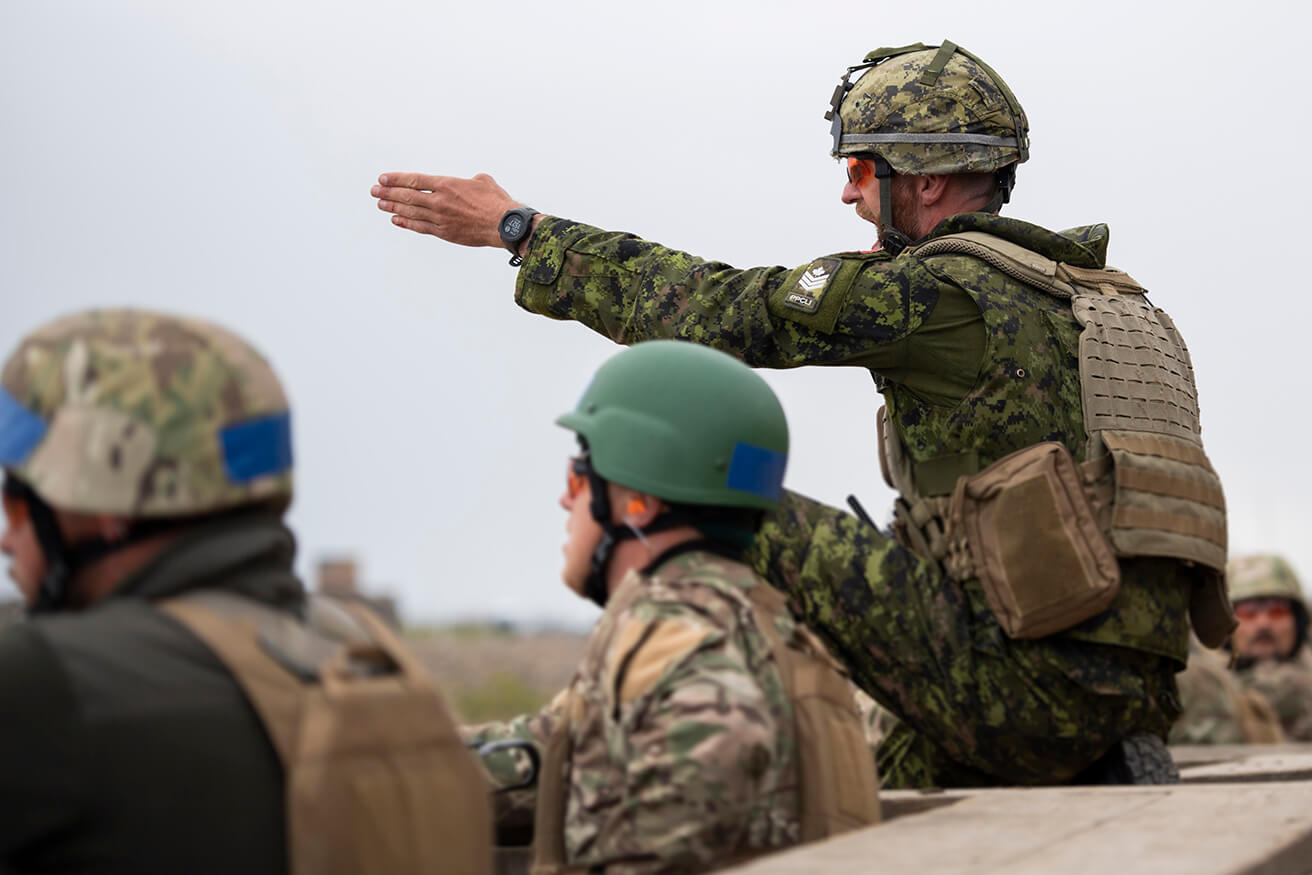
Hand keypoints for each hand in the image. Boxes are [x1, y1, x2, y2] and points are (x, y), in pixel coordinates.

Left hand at [371, 172, 520, 247]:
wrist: (504, 225)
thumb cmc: (496, 202)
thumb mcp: (482, 181)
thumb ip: (468, 180)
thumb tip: (468, 182)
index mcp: (447, 184)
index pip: (414, 180)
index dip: (396, 179)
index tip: (383, 179)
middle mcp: (439, 201)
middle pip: (407, 196)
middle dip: (388, 193)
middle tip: (374, 192)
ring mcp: (440, 218)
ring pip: (410, 212)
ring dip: (393, 208)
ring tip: (380, 204)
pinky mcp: (444, 232)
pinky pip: (420, 227)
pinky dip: (406, 223)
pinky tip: (396, 220)